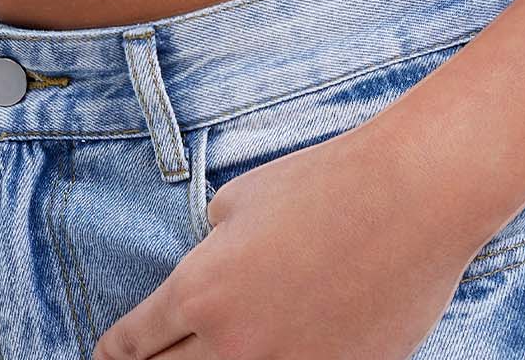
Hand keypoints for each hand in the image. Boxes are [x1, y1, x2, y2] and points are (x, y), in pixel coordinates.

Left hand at [91, 117, 477, 358]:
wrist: (415, 195)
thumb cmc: (328, 182)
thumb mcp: (243, 197)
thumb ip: (212, 244)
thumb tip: (211, 267)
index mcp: (199, 292)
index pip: (135, 342)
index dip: (116, 350)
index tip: (109, 354)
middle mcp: (233, 345)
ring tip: (218, 349)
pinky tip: (281, 346)